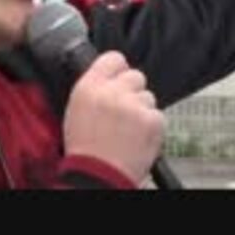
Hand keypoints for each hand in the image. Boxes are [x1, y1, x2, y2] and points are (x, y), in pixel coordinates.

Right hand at [62, 51, 164, 185]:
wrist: (98, 176)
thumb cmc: (85, 150)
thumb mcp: (77, 109)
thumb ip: (94, 88)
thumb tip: (110, 76)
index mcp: (89, 86)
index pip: (113, 58)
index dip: (118, 68)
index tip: (119, 77)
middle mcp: (112, 92)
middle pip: (135, 76)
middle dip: (132, 91)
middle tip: (124, 110)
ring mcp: (134, 106)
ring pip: (148, 97)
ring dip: (142, 110)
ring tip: (128, 130)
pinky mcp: (152, 121)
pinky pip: (158, 115)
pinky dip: (151, 127)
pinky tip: (137, 138)